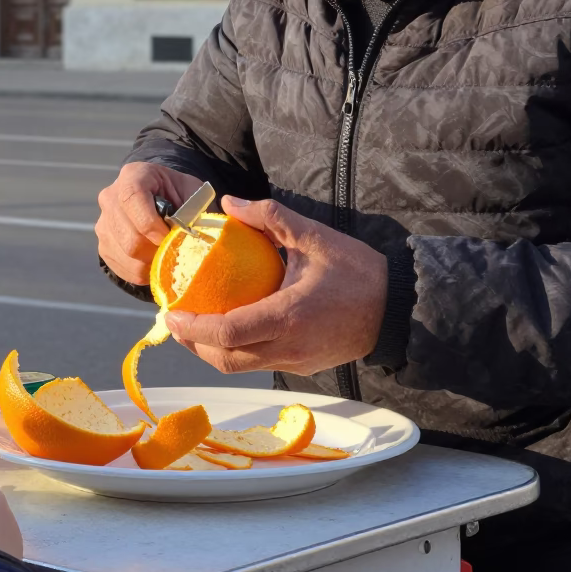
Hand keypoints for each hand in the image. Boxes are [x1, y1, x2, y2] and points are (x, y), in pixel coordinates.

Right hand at [95, 162, 203, 285]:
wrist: (160, 198)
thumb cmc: (179, 194)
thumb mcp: (192, 191)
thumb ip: (195, 209)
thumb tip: (195, 236)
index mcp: (133, 175)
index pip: (132, 199)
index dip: (152, 225)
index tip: (171, 237)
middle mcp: (111, 197)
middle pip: (130, 237)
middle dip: (157, 249)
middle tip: (175, 250)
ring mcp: (103, 223)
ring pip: (127, 256)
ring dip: (152, 262)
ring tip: (167, 254)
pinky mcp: (103, 245)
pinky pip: (123, 268)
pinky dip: (144, 271)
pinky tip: (156, 260)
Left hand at [165, 196, 388, 375]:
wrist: (399, 310)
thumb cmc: (357, 272)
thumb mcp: (314, 236)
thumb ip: (269, 217)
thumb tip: (229, 203)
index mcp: (289, 316)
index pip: (229, 332)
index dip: (194, 327)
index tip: (171, 313)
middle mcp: (288, 347)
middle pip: (226, 359)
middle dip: (193, 344)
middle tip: (174, 321)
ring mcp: (295, 362)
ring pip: (240, 367)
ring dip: (211, 351)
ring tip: (193, 326)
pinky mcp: (302, 367)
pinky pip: (258, 364)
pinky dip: (235, 352)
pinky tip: (227, 329)